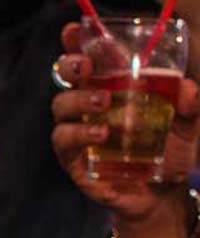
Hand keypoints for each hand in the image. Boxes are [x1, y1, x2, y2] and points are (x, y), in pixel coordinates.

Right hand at [52, 22, 199, 223]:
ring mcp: (79, 133)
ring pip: (61, 107)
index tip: (74, 30)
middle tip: (85, 66)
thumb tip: (187, 88)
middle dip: (70, 66)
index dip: (79, 43)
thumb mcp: (188, 125)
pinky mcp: (74, 160)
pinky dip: (81, 134)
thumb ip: (190, 105)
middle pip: (66, 79)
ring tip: (103, 103)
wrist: (161, 195)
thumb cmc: (169, 154)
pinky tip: (102, 133)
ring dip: (79, 100)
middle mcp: (89, 108)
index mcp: (113, 90)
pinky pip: (64, 141)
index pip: (92, 61)